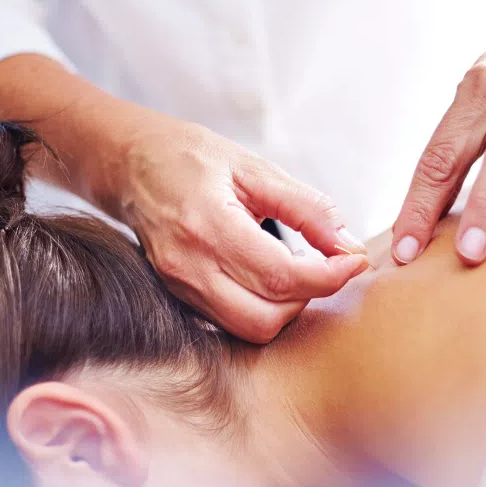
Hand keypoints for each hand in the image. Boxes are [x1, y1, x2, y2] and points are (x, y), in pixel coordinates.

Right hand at [118, 121, 368, 342]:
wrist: (131, 164)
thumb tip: (348, 245)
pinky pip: (230, 322)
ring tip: (297, 272)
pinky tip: (271, 278)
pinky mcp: (180, 296)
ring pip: (249, 329)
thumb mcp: (254, 168)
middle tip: (324, 266)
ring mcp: (180, 286)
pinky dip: (261, 309)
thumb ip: (306, 208)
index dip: (328, 276)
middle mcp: (189, 266)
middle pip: (265, 318)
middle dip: (307, 299)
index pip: (281, 276)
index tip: (354, 261)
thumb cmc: (192, 157)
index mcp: (208, 225)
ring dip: (285, 309)